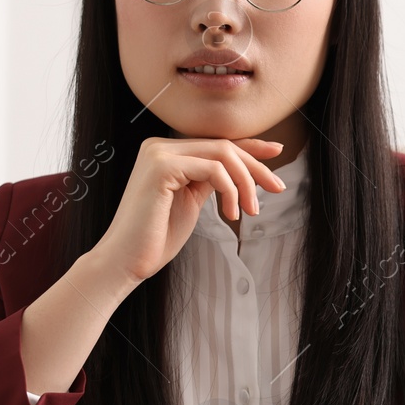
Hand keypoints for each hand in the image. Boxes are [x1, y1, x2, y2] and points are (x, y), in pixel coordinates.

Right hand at [90, 137, 285, 284]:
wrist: (125, 260)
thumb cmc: (156, 238)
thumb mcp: (191, 200)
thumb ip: (209, 179)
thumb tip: (240, 169)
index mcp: (165, 152)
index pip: (215, 144)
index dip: (249, 147)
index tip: (276, 152)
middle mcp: (159, 146)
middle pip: (223, 146)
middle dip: (255, 167)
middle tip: (278, 188)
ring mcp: (158, 153)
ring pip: (222, 154)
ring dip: (246, 183)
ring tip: (251, 211)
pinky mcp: (161, 167)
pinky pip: (213, 169)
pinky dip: (230, 190)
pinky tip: (232, 214)